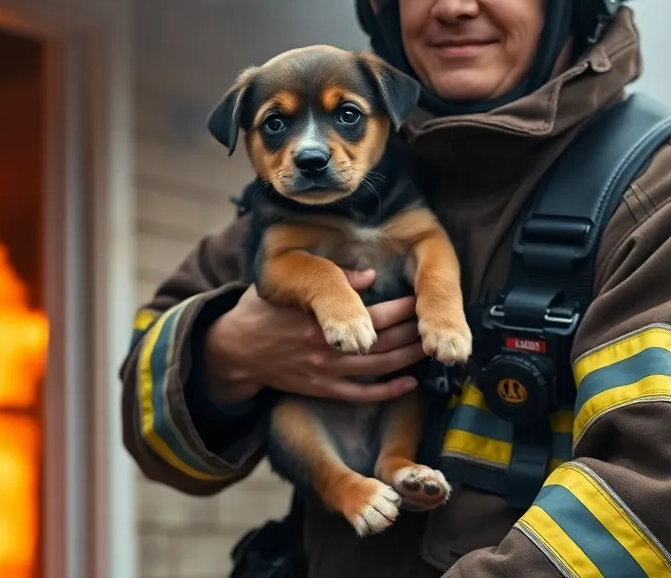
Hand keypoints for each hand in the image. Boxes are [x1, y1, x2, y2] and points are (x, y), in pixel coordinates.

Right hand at [204, 269, 425, 405]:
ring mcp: (324, 374)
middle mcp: (324, 350)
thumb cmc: (263, 310)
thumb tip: (371, 275)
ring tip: (430, 346)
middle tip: (435, 322)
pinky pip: (362, 395)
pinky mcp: (321, 391)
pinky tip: (410, 382)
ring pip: (378, 370)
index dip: (401, 308)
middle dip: (412, 332)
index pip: (371, 314)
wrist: (235, 352)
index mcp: (317, 320)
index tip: (421, 297)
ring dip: (408, 359)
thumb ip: (330, 280)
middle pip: (382, 343)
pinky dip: (389, 391)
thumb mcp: (287, 286)